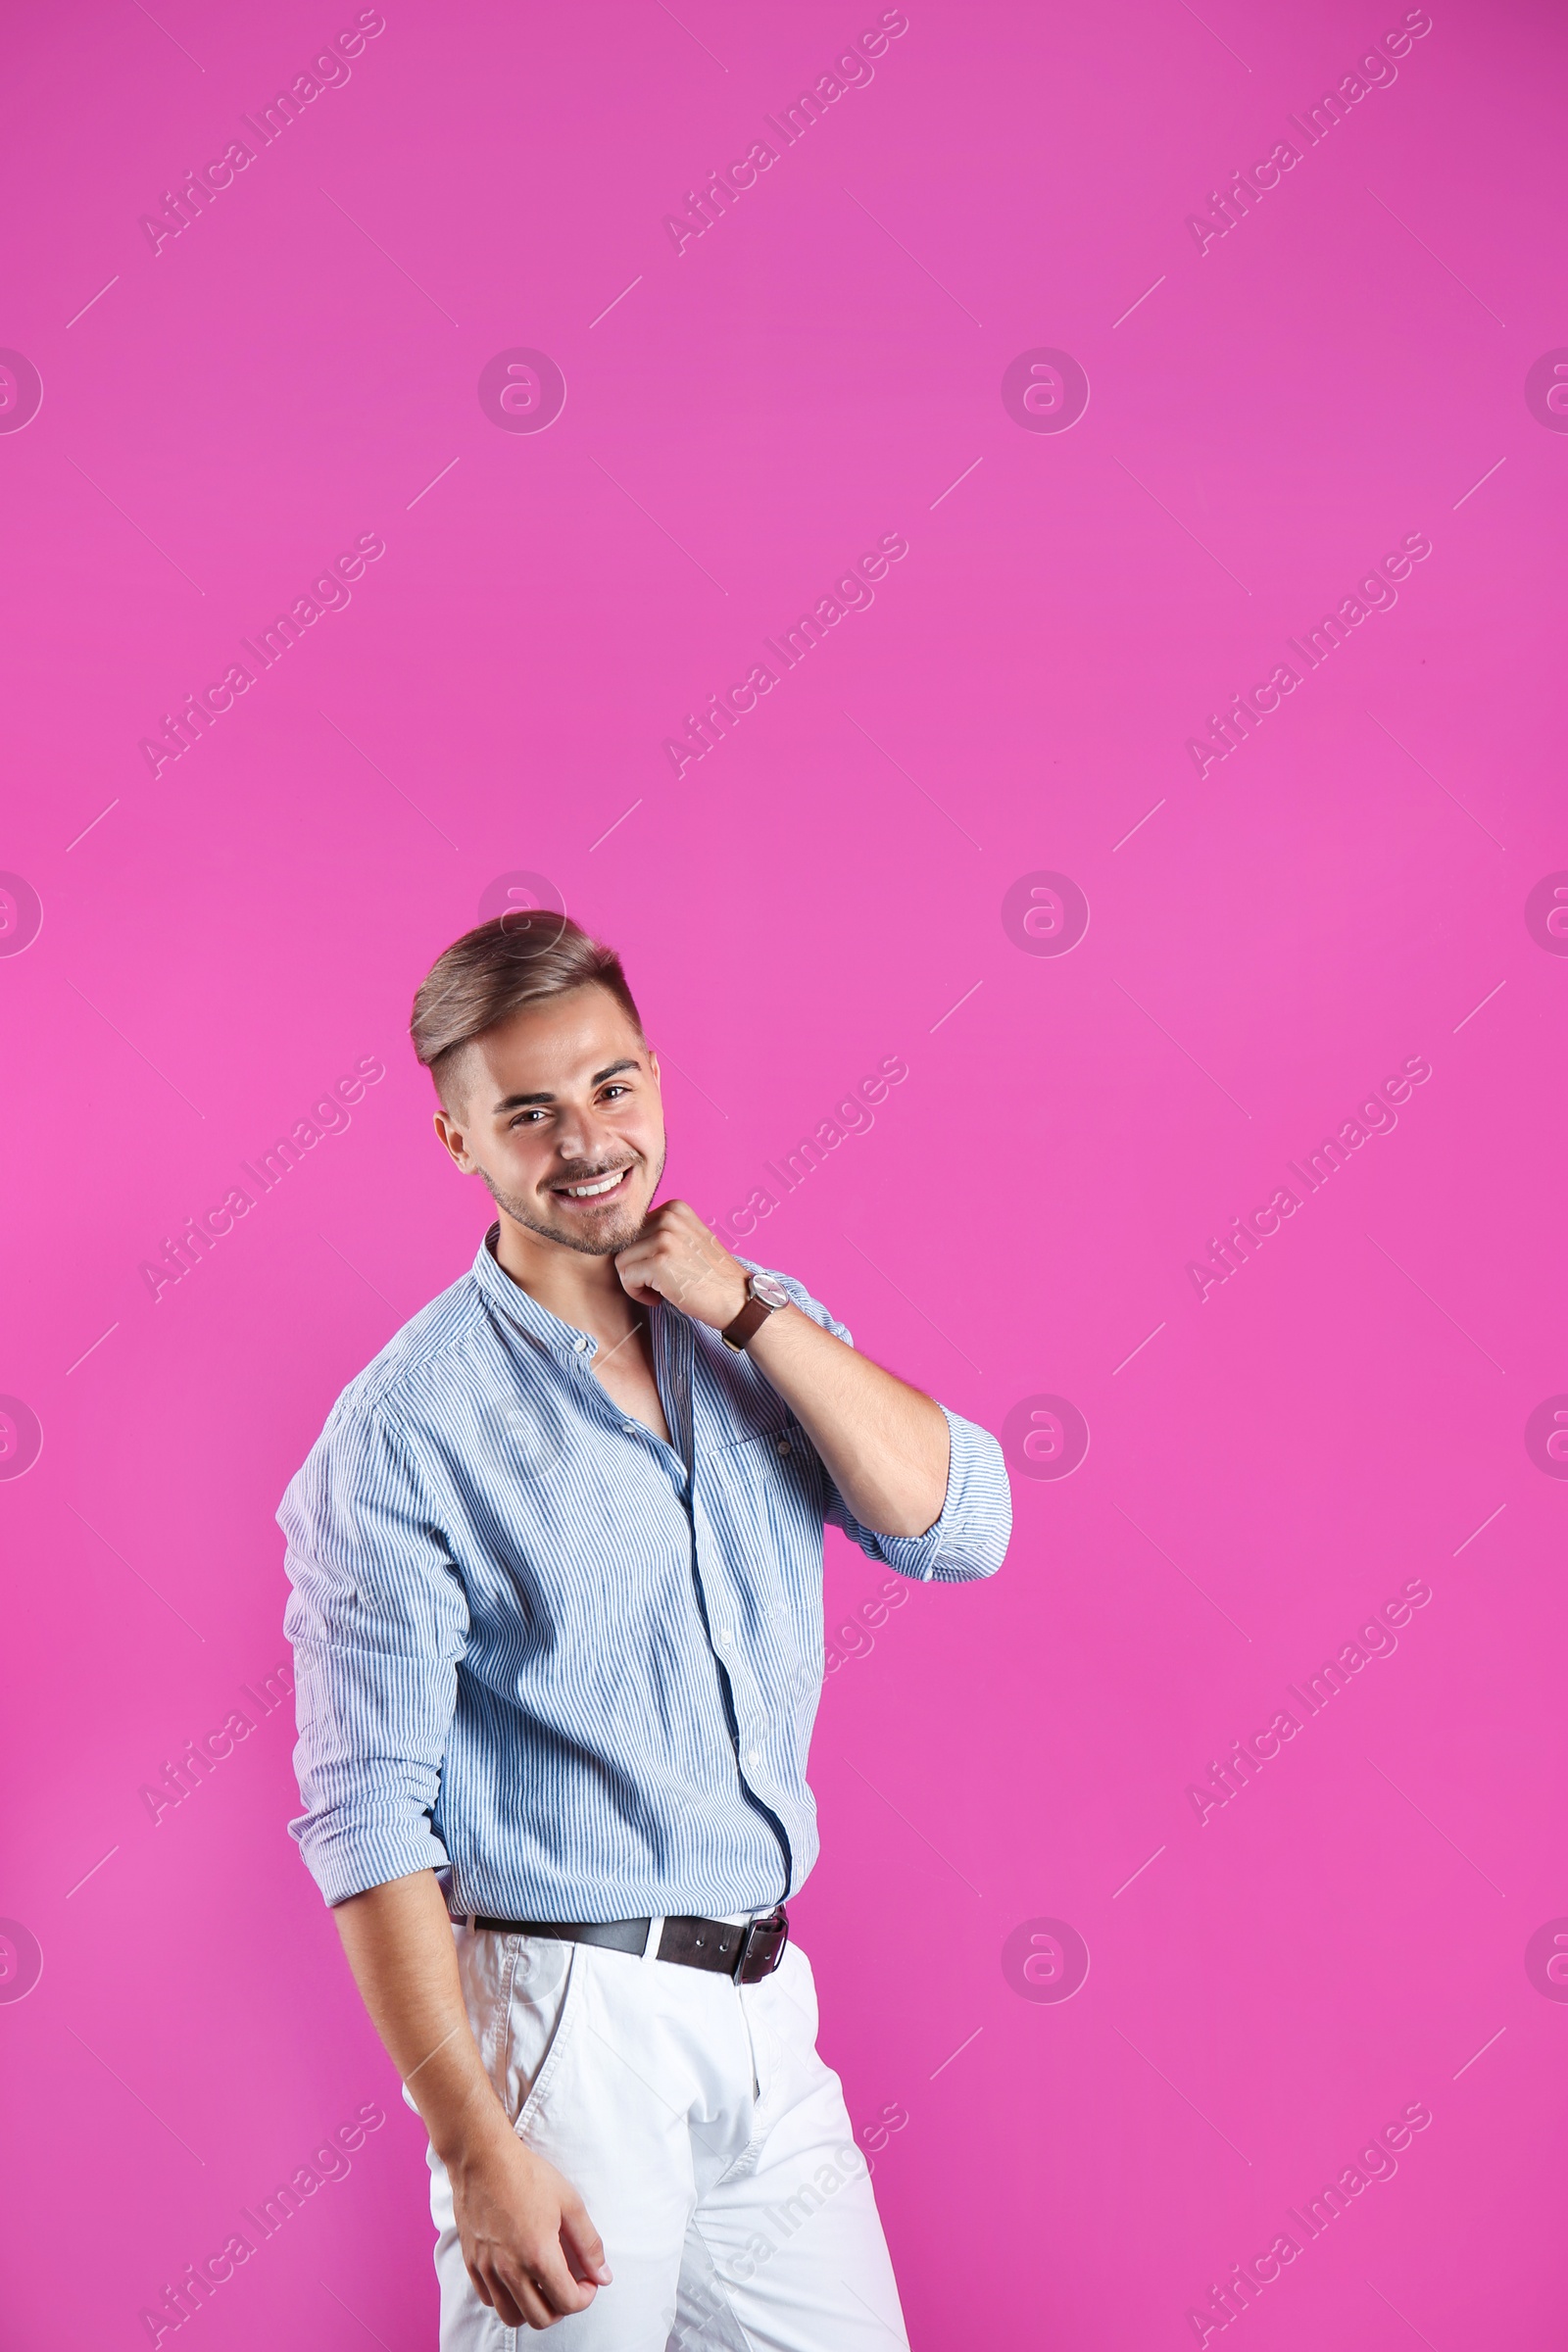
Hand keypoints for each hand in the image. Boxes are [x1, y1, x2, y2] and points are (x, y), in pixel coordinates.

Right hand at [448, 2123, 610, 2329]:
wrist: (483, 2158)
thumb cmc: (528, 2175)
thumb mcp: (570, 2203)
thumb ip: (589, 2244)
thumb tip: (604, 2276)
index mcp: (538, 2255)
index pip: (568, 2303)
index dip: (585, 2297)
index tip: (587, 2281)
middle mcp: (510, 2269)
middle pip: (541, 2319)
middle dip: (561, 2308)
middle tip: (567, 2285)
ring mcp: (487, 2269)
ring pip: (512, 2316)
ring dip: (533, 2309)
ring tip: (543, 2285)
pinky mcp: (471, 2264)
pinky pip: (490, 2301)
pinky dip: (507, 2298)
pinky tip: (518, 2275)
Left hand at [614, 1200, 747, 1331]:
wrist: (737, 1298)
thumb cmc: (711, 1276)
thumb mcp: (689, 1239)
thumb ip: (660, 1232)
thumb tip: (619, 1240)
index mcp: (675, 1208)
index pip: (633, 1230)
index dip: (642, 1254)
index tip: (662, 1269)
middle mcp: (669, 1217)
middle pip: (624, 1245)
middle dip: (637, 1268)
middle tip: (660, 1283)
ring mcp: (663, 1238)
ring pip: (621, 1261)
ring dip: (636, 1282)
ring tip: (660, 1291)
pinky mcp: (658, 1262)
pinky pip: (626, 1278)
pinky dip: (638, 1294)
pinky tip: (659, 1298)